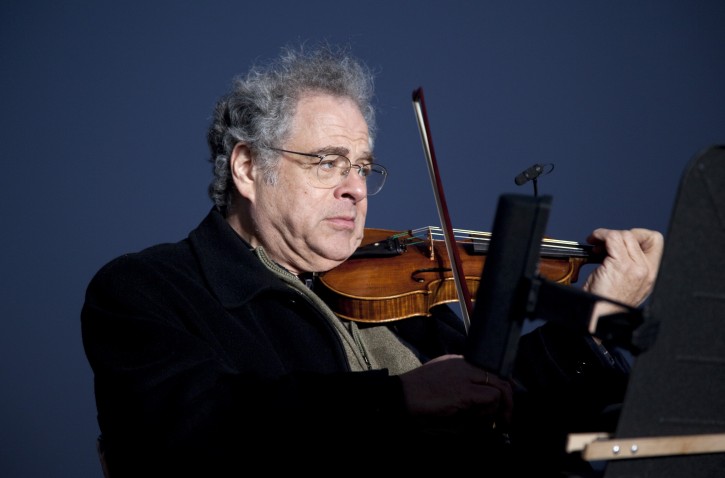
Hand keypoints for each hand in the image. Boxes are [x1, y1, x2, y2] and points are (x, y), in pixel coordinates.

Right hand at [398, 354, 512, 425]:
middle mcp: (464, 365)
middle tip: (505, 419)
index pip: (490, 369)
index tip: (504, 403)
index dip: (501, 387)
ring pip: (499, 389)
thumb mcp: (440, 384)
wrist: (399, 397)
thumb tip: (483, 403)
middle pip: (499, 377)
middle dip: (507, 401)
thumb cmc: (415, 396)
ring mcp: (465, 376)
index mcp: (457, 362)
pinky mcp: (464, 392)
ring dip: (497, 410)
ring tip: (488, 424)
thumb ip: (459, 386)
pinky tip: (480, 422)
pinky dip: (490, 412)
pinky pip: (491, 399)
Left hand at [583, 228, 663, 329]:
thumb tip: (614, 247)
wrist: (598, 318)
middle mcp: (646, 271)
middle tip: (602, 243)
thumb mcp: (623, 284)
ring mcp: (635, 268)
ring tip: (596, 244)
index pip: (655, 241)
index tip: (619, 240)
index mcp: (649, 275)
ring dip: (607, 235)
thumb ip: (627, 267)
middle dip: (617, 234)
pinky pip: (613, 238)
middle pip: (637, 235)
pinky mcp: (621, 266)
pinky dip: (600, 235)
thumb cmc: (603, 304)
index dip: (637, 235)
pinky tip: (593, 241)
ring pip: (625, 235)